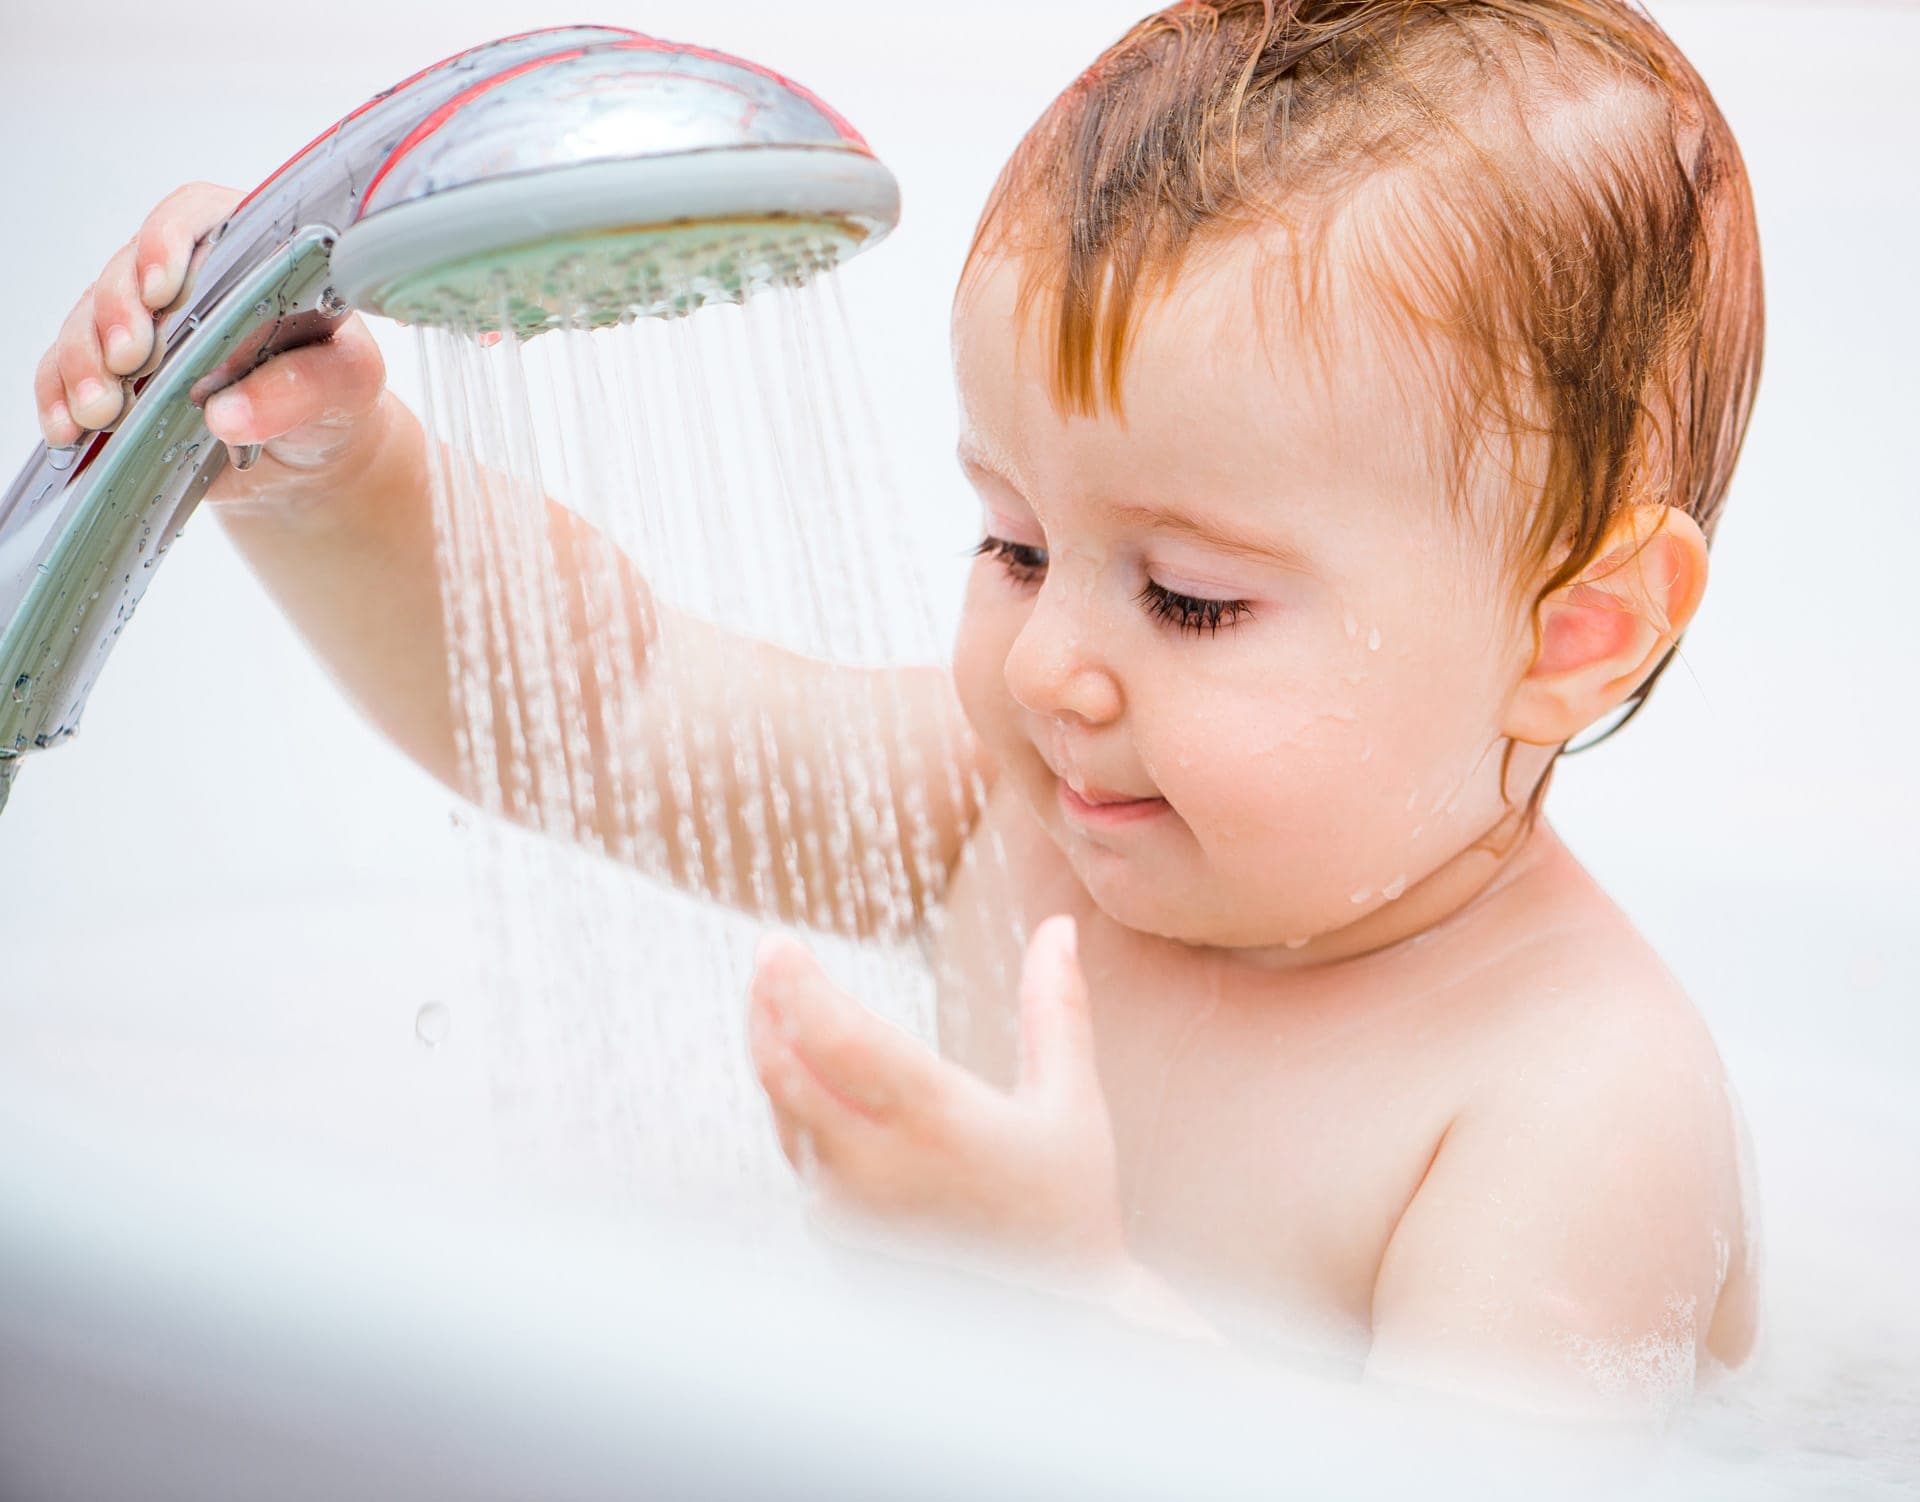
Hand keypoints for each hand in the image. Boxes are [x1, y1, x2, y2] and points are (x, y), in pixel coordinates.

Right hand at [32, 180, 390, 499]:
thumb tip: (229, 413)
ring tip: (101, 408)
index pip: (195, 217)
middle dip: (117, 313)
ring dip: (84, 362)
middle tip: (128, 357)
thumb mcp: (347, 386)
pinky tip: (66, 425)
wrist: (314, 455)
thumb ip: (302, 388)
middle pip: (127, 270)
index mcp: (248, 252)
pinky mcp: (117, 375)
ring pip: (88, 322)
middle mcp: (185, 279)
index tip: (162, 286)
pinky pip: (67, 372)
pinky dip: (60, 396)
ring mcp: (143, 326)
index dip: (168, 241)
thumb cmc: (335, 396)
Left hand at [747, 914, 1129, 1282]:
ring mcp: (846, 1213)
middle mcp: (876, 1169)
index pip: (836, 1037)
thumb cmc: (1071, 1207)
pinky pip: (798, 1160)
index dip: (795, 984)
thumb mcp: (1072, 1103)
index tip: (776, 944)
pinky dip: (794, 1110)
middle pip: (784, 1070)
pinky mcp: (834, 1242)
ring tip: (778, 1006)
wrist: (1056, 1324)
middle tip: (766, 960)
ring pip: (784, 1114)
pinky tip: (807, 1081)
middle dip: (766, 1006)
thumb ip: (1057, 1007)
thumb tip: (1058, 925)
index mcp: (936, 1121)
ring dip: (775, 1053)